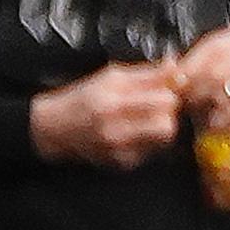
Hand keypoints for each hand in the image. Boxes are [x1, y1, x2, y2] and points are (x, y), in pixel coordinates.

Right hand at [29, 58, 184, 167]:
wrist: (54, 128)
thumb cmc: (83, 99)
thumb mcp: (112, 77)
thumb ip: (148, 73)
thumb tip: (175, 66)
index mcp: (113, 101)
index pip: (164, 100)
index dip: (169, 94)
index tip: (163, 91)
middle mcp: (116, 128)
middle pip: (168, 124)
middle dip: (167, 113)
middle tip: (156, 107)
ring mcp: (120, 149)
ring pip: (164, 139)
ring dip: (161, 127)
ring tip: (145, 119)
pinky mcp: (123, 163)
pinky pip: (152, 151)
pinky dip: (149, 140)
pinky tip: (133, 132)